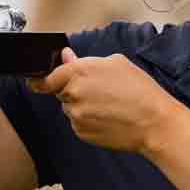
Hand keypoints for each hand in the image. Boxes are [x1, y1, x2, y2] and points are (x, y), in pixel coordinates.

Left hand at [28, 49, 181, 153]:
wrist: (153, 122)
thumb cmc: (139, 90)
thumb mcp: (116, 64)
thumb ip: (85, 61)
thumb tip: (66, 56)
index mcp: (78, 73)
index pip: (45, 78)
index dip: (40, 80)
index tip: (36, 81)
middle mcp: (73, 94)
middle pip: (60, 92)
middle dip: (73, 90)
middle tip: (98, 91)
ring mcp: (76, 116)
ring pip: (71, 108)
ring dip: (82, 106)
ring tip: (109, 104)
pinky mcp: (82, 133)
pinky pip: (79, 123)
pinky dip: (89, 120)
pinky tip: (108, 117)